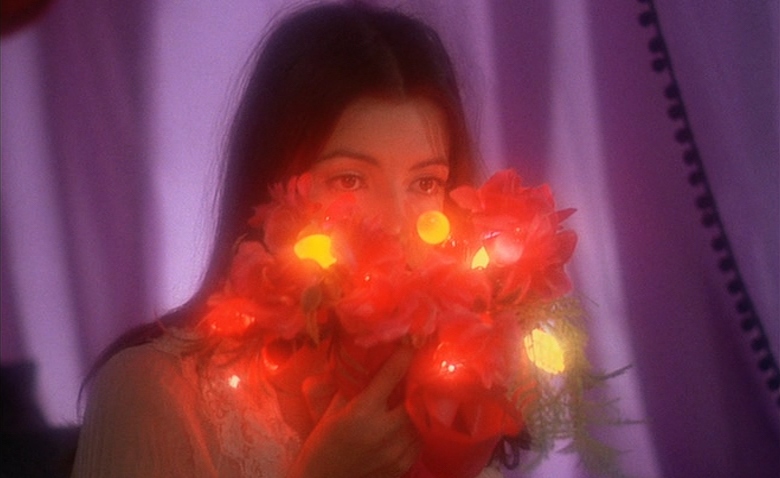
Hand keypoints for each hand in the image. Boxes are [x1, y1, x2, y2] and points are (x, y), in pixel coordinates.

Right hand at [287, 346, 419, 477]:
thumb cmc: (322, 442)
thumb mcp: (332, 410)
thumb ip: (352, 388)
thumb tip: (368, 363)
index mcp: (362, 411)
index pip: (391, 376)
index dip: (404, 355)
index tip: (412, 342)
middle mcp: (383, 431)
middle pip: (416, 397)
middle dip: (417, 383)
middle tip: (418, 371)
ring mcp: (395, 451)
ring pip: (422, 420)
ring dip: (419, 407)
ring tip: (416, 396)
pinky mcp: (402, 466)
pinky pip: (420, 440)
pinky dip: (417, 429)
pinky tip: (409, 422)